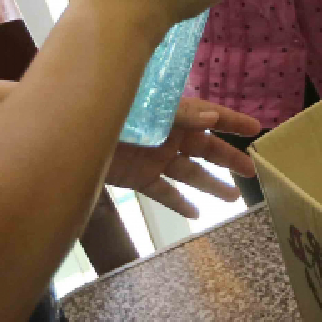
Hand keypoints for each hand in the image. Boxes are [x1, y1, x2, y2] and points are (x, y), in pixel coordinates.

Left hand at [105, 95, 261, 216]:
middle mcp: (165, 134)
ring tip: (233, 198)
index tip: (257, 129)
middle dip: (228, 158)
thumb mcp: (145, 109)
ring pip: (188, 173)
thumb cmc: (106, 113)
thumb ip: (178, 114)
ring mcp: (152, 157)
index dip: (233, 122)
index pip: (209, 115)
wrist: (65, 135)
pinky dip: (178, 201)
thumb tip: (212, 119)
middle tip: (252, 170)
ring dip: (210, 184)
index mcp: (171, 113)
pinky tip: (196, 213)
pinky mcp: (137, 178)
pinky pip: (163, 191)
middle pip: (204, 148)